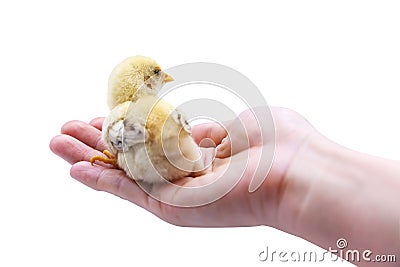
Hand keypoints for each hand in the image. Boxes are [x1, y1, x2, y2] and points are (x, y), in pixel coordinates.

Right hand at [49, 107, 316, 227]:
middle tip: (68, 130)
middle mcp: (186, 176)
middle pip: (133, 158)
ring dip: (89, 158)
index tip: (104, 117)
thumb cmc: (279, 142)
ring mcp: (178, 193)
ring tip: (57, 144)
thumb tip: (190, 129)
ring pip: (123, 175)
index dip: (128, 128)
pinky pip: (130, 193)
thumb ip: (209, 130)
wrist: (298, 172)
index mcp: (203, 154)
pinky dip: (101, 180)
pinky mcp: (174, 208)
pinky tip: (74, 169)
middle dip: (99, 142)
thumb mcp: (237, 125)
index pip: (155, 142)